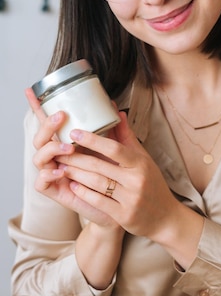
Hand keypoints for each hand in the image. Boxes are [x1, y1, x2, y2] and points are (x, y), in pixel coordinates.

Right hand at [25, 86, 118, 228]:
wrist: (115, 205)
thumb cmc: (112, 176)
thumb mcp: (114, 151)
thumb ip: (113, 130)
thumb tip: (115, 107)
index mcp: (65, 142)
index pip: (48, 123)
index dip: (37, 107)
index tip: (30, 90)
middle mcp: (55, 156)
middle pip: (40, 137)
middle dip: (47, 125)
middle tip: (62, 116)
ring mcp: (53, 173)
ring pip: (38, 157)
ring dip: (51, 148)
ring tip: (69, 147)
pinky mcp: (54, 191)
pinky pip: (41, 182)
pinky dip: (49, 174)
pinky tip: (62, 171)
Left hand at [56, 112, 185, 241]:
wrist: (165, 217)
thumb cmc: (152, 184)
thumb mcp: (144, 160)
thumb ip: (127, 138)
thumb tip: (118, 113)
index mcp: (141, 164)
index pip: (114, 148)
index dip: (93, 140)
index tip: (74, 133)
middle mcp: (137, 180)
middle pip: (100, 166)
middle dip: (77, 158)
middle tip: (59, 151)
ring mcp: (131, 199)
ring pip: (97, 183)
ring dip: (77, 174)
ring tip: (63, 167)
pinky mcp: (124, 216)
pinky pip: (99, 202)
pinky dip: (84, 193)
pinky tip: (73, 186)